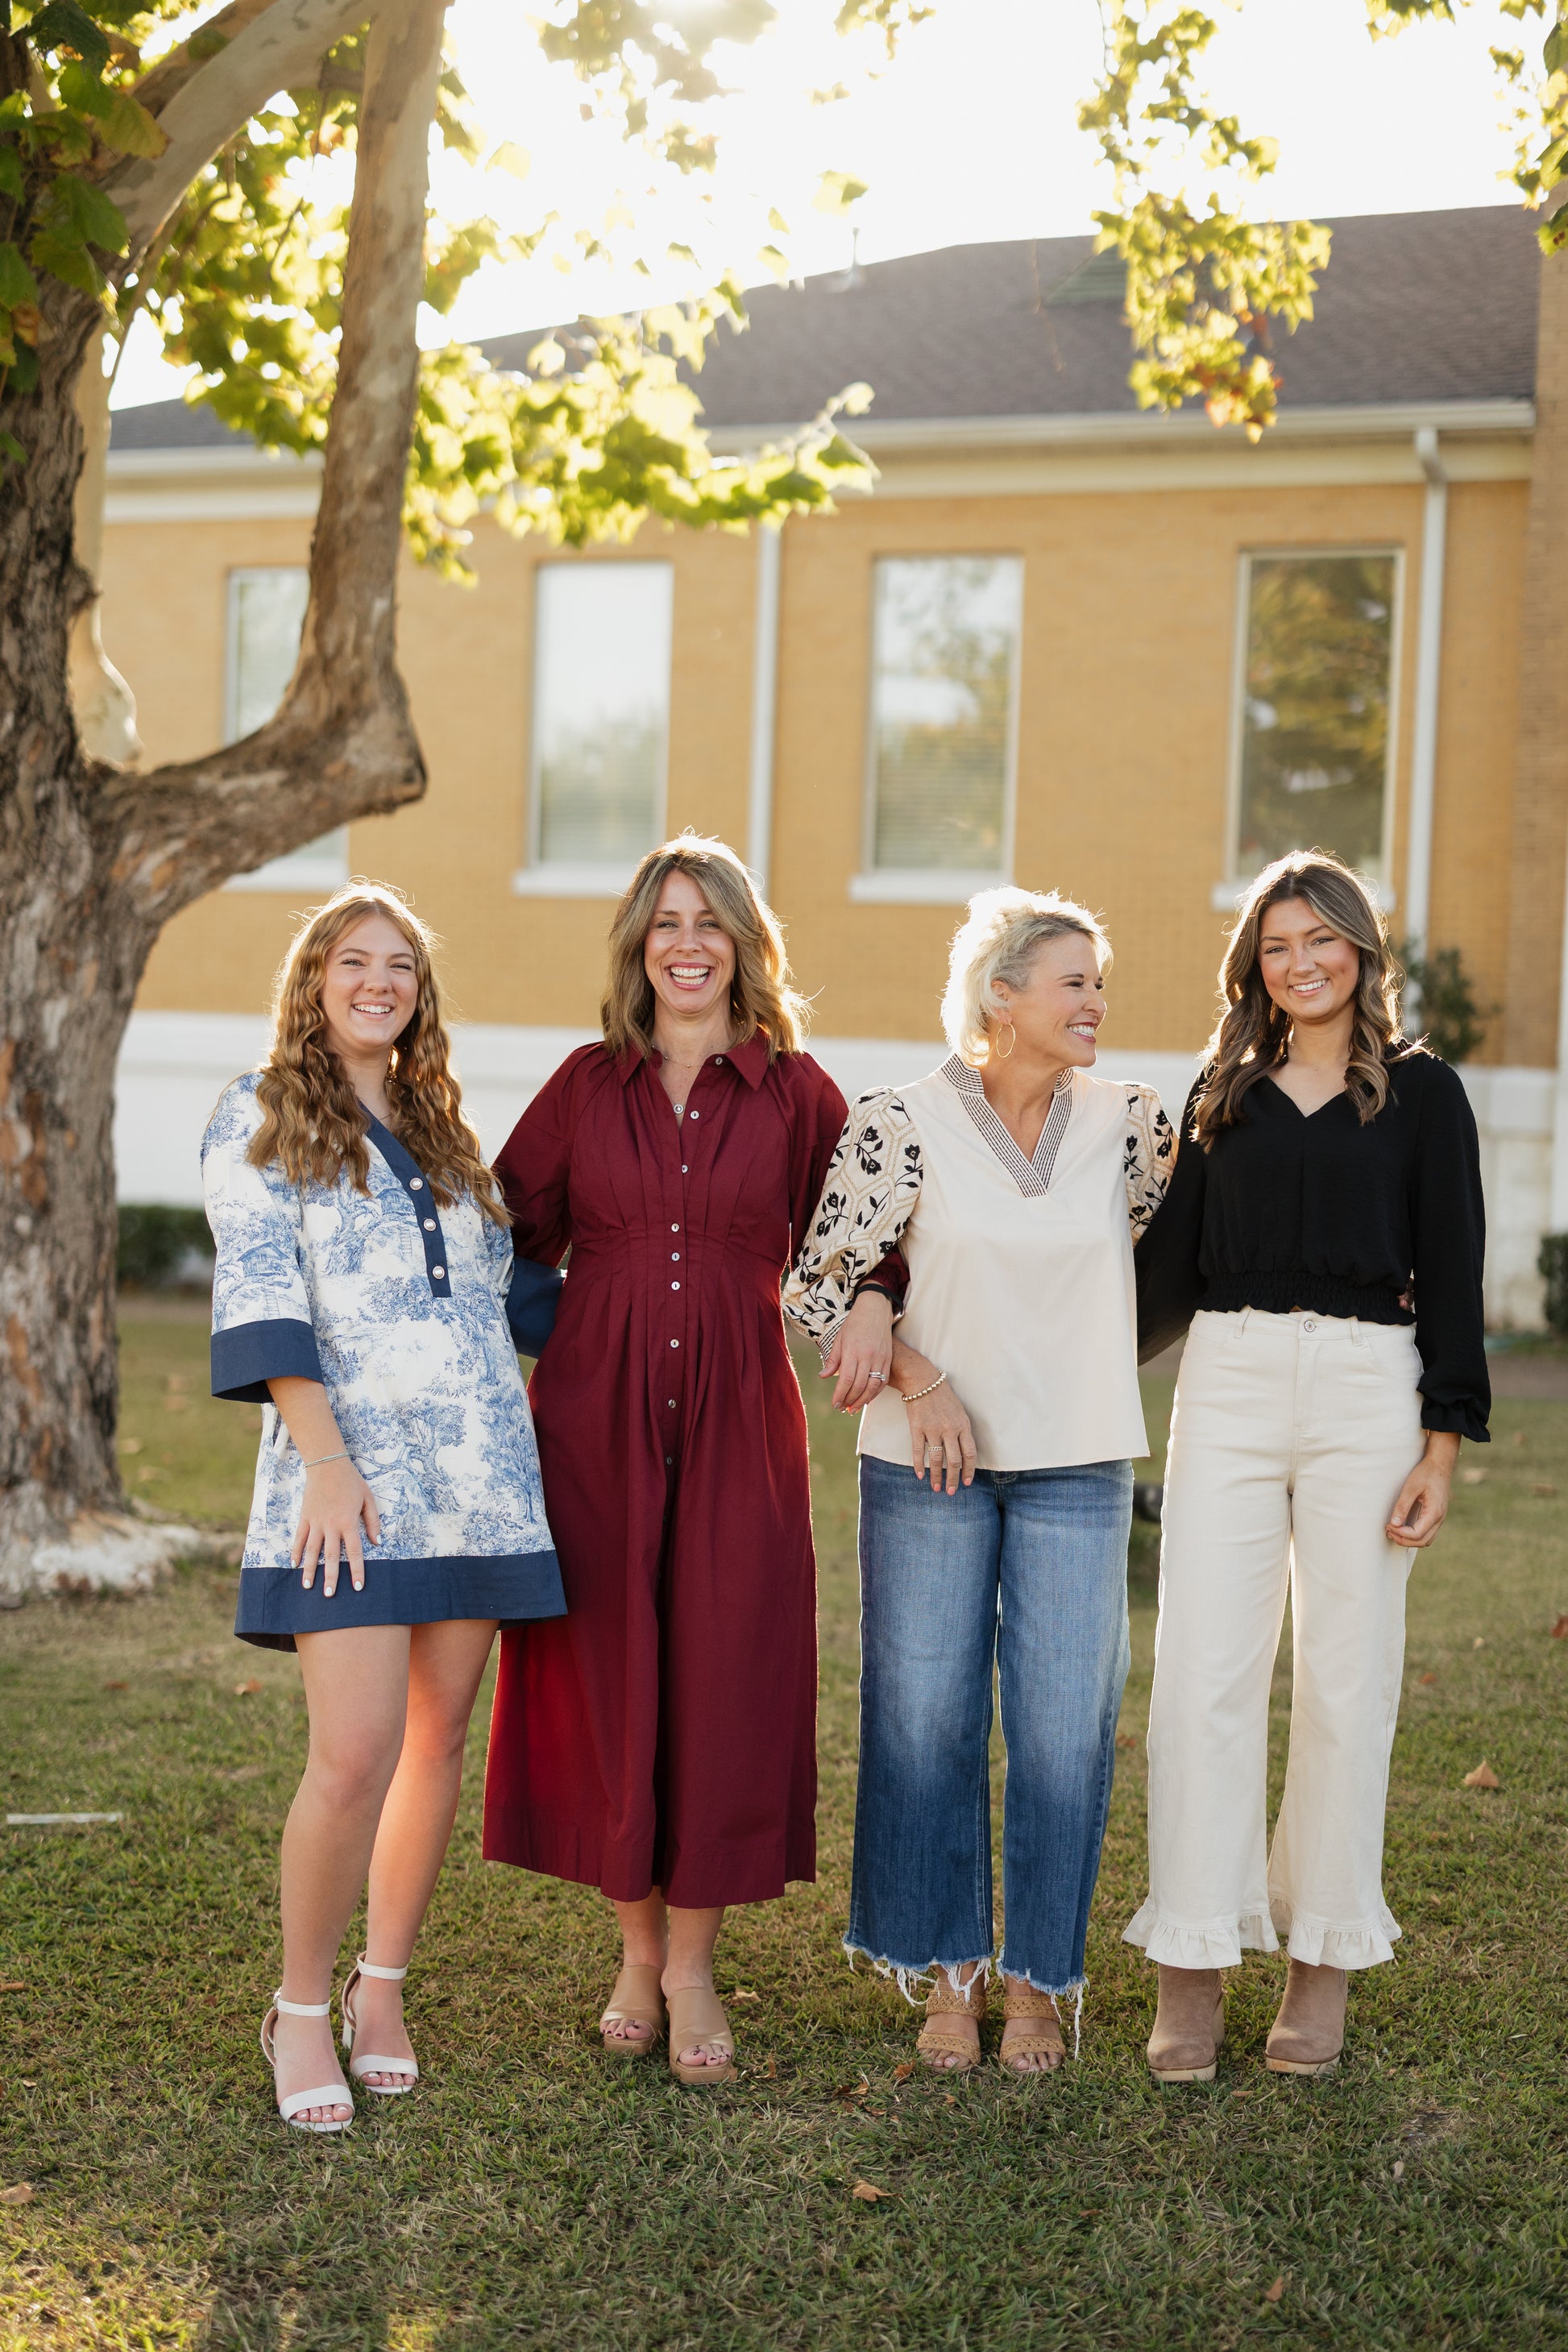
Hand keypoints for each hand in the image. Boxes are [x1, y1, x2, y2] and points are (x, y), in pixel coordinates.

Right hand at [293, 1457, 381, 1595]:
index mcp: (348, 1522)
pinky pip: (299, 1538)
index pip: (354, 1552)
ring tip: (308, 1587)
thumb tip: (378, 1542)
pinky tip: (293, 1565)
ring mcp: (315, 1522)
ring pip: (311, 1551)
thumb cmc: (351, 1482)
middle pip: (331, 1556)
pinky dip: (295, 1552)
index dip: (356, 1570)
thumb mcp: (368, 1499)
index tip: (357, 1587)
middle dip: (330, 1577)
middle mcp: (331, 1525)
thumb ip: (372, 1522)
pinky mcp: (305, 1517)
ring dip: (310, 1570)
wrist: (327, 1465)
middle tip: (329, 1595)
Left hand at [822, 1293, 893, 1411]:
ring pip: (873, 1386)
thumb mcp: (839, 1339)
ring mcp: (880, 1358)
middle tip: (842, 1408)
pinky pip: (883, 1381)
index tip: (835, 1404)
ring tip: (853, 1409)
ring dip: (862, 1400)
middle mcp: (868, 1355)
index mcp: (853, 1350)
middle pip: (860, 1385)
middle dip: (850, 1400)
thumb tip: (823, 1376)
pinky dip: (875, 1393)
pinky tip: (866, 1399)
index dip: (840, 1394)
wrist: (875, 1310)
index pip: (847, 1378)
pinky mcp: (888, 1359)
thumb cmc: (854, 1324)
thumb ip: (833, 1360)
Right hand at [895, 1347, 976, 1494]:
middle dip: (953, 1479)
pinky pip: (919, 1451)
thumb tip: (964, 1454)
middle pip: (954, 1460)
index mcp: (963, 1425)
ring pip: (937, 1459)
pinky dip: (919, 1465)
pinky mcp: (917, 1428)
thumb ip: (962, 1432)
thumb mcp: (960, 1412)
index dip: (969, 1470)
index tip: (967, 1482)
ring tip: (936, 1488)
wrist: (922, 1381)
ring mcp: (932, 1429)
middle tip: (951, 1491)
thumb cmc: (943, 1397)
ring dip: (937, 1476)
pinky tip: (920, 1476)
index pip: (969, 1453)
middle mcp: (949, 1428)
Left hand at [1385, 1432, 1458, 1549]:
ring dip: (1410, 1540)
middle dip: (1404, 1540)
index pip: (1417, 1534)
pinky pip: (1428, 1533)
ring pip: (1426, 1540)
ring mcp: (1440, 1518)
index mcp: (1434, 1512)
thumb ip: (1403, 1505)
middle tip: (1388, 1531)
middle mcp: (1440, 1519)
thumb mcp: (1411, 1487)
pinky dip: (1415, 1535)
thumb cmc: (1426, 1473)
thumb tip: (1394, 1524)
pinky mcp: (1436, 1516)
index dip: (1401, 1534)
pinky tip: (1403, 1528)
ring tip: (1393, 1531)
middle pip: (1422, 1541)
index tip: (1388, 1526)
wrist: (1440, 1464)